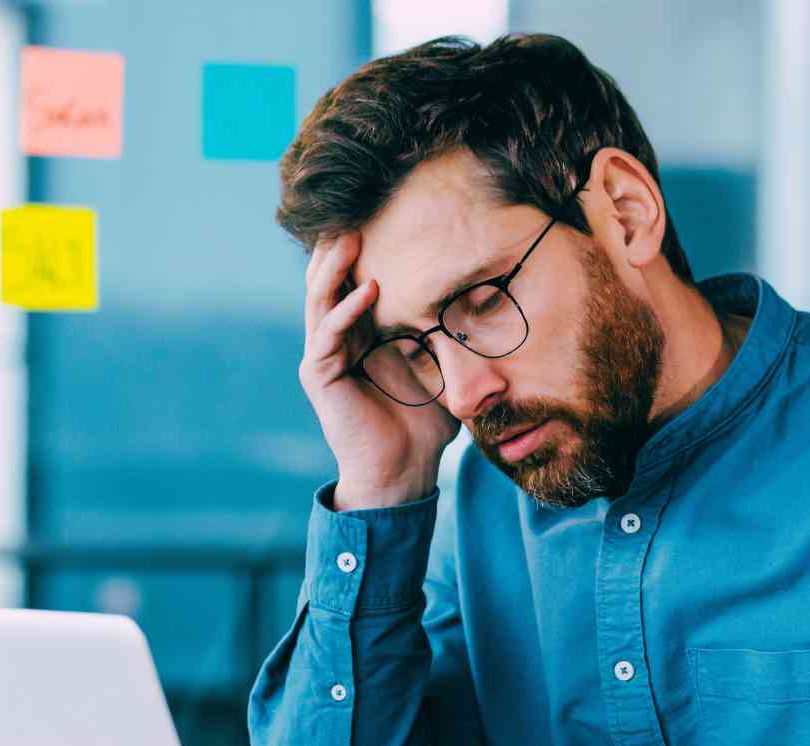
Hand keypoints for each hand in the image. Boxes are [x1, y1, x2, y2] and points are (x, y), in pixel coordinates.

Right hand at [297, 233, 460, 508]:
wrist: (404, 473)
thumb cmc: (424, 426)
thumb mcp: (442, 369)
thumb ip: (450, 336)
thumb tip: (491, 302)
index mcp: (360, 334)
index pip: (352, 279)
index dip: (360, 249)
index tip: (379, 212)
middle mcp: (335, 340)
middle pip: (328, 280)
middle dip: (338, 245)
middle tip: (355, 209)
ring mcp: (323, 357)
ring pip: (320, 299)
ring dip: (333, 267)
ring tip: (350, 235)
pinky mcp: (319, 376)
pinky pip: (328, 335)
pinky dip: (346, 310)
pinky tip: (369, 289)